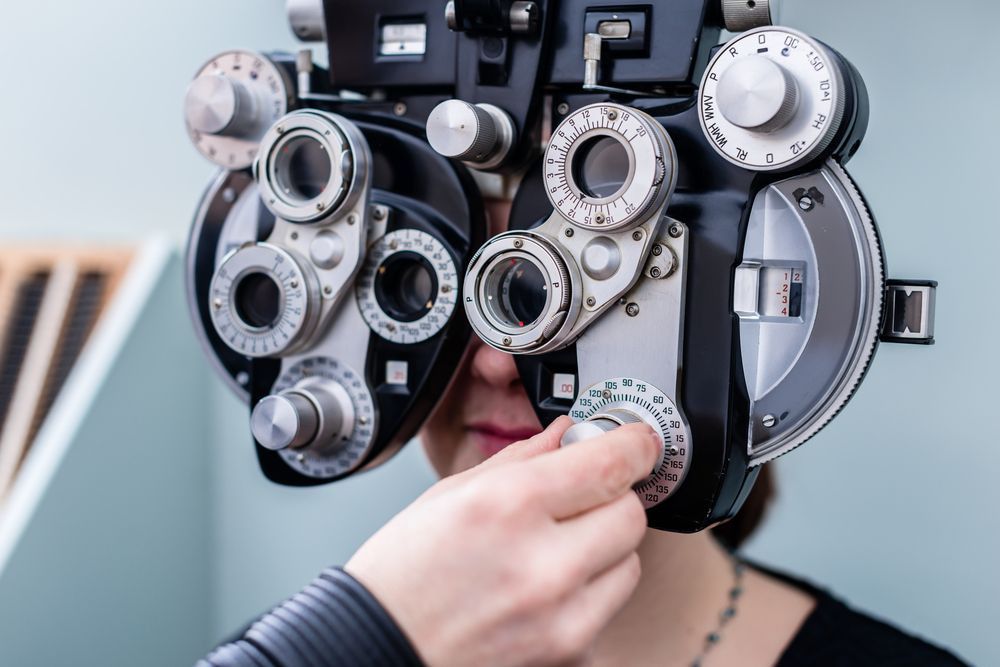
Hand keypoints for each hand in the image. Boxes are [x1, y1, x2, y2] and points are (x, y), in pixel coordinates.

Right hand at [345, 417, 660, 666]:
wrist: (377, 648)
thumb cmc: (402, 573)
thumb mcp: (450, 493)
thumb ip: (521, 458)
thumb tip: (568, 433)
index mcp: (507, 506)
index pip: (609, 464)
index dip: (634, 444)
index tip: (638, 438)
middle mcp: (541, 562)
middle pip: (631, 513)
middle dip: (612, 496)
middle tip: (581, 495)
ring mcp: (560, 615)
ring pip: (630, 561)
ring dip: (605, 545)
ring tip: (555, 547)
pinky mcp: (568, 650)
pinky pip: (609, 604)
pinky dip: (590, 588)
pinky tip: (547, 584)